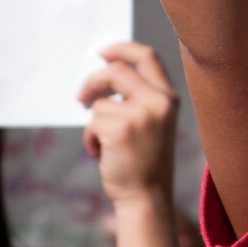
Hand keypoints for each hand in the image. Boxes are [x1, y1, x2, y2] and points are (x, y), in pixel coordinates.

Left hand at [78, 43, 178, 206]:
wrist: (146, 198)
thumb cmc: (144, 162)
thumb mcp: (151, 122)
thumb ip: (138, 96)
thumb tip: (104, 71)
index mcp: (169, 98)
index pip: (147, 56)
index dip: (122, 48)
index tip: (102, 51)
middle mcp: (159, 102)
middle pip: (116, 70)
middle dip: (92, 81)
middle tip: (79, 98)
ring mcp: (141, 114)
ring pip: (100, 103)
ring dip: (94, 124)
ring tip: (106, 146)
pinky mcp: (120, 128)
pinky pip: (92, 123)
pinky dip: (90, 139)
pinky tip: (101, 156)